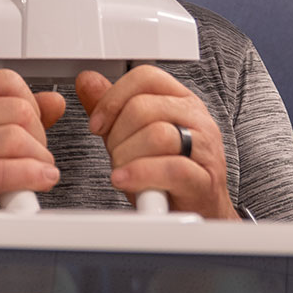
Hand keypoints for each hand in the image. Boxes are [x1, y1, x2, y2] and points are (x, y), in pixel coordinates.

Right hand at [0, 69, 65, 207]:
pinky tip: (39, 181)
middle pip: (19, 110)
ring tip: (39, 172)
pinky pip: (3, 171)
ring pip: (15, 139)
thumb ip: (16, 115)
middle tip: (36, 155)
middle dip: (39, 135)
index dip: (31, 102)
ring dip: (39, 159)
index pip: (7, 81)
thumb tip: (54, 102)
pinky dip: (30, 176)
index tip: (31, 124)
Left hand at [76, 66, 237, 218]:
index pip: (145, 77)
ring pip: (157, 135)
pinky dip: (140, 174)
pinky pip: (171, 169)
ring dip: (126, 156)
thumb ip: (109, 107)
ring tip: (122, 170)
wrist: (193, 215)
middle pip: (144, 106)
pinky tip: (124, 180)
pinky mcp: (205, 180)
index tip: (96, 123)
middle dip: (117, 133)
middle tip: (114, 154)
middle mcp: (196, 118)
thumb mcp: (129, 135)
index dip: (113, 98)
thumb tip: (87, 79)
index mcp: (179, 99)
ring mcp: (205, 149)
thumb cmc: (163, 174)